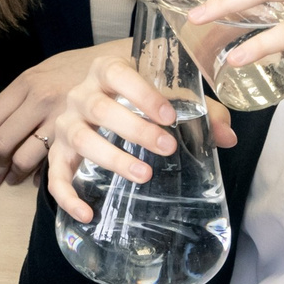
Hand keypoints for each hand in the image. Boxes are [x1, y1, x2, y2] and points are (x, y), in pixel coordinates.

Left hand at [0, 48, 104, 181]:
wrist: (121, 62)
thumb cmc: (81, 68)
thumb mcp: (44, 71)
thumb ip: (16, 93)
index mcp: (27, 82)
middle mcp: (39, 99)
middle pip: (2, 141)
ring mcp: (59, 117)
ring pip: (23, 156)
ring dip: (14, 174)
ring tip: (12, 181)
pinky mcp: (80, 133)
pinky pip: (51, 162)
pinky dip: (41, 176)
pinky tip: (38, 180)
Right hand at [44, 48, 237, 224]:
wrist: (103, 100)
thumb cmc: (142, 98)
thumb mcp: (170, 96)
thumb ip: (201, 111)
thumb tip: (227, 137)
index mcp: (107, 71)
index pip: (119, 75)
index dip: (143, 94)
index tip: (170, 116)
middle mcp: (81, 94)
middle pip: (99, 108)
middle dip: (134, 129)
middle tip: (166, 147)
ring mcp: (66, 123)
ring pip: (79, 138)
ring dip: (111, 158)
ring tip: (143, 175)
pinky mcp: (58, 152)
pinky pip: (55, 174)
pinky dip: (66, 195)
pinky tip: (87, 213)